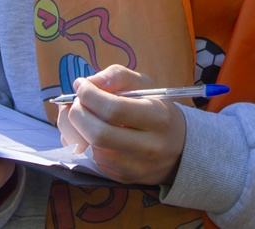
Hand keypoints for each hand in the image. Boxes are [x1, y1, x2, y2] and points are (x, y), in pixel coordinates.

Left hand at [56, 65, 187, 186]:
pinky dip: (84, 146)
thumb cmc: (156, 109)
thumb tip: (88, 82)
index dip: (90, 96)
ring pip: (93, 152)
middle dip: (78, 115)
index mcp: (157, 117)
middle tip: (76, 103)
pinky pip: (95, 163)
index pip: (114, 109)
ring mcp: (137, 167)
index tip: (81, 85)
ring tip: (80, 116)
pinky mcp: (125, 179)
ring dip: (77, 131)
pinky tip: (88, 133)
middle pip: (99, 134)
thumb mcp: (144, 85)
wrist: (178, 147)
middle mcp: (149, 146)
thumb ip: (117, 76)